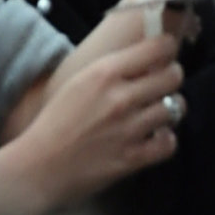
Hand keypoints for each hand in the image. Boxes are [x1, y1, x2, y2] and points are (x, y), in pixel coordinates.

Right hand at [0, 30, 183, 205]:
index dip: (167, 49)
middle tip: (162, 85)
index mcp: (104, 73)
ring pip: (176, 107)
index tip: (165, 55)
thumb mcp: (79, 81)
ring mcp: (129, 128)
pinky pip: (170, 142)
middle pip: (174, 76)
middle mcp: (120, 97)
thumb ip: (113, 69)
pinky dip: (165, 140)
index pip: (158, 47)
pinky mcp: (133, 157)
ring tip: (154, 113)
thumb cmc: (55, 123)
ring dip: (168, 109)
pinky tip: (153, 138)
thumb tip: (147, 57)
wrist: (37, 167)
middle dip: (171, 78)